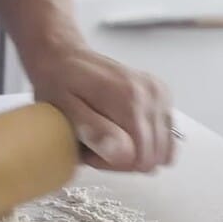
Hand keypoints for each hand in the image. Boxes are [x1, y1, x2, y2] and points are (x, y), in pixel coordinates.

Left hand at [28, 42, 174, 172]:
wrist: (64, 58)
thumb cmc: (59, 83)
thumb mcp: (66, 110)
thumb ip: (95, 132)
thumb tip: (124, 154)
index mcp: (131, 99)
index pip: (139, 159)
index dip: (112, 163)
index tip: (90, 150)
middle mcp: (151, 95)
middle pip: (152, 156)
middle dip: (122, 159)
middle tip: (94, 143)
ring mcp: (160, 94)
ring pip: (160, 151)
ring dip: (133, 151)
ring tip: (105, 135)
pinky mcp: (162, 97)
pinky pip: (163, 137)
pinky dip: (142, 141)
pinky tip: (120, 129)